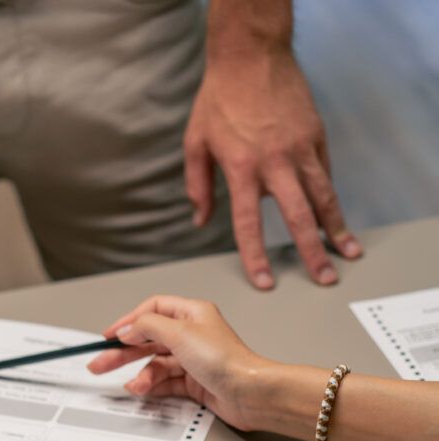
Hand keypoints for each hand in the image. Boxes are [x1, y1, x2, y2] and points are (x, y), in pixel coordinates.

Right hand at [90, 295, 270, 431]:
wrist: (249, 393)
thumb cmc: (225, 360)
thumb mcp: (179, 334)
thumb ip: (148, 327)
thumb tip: (128, 328)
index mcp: (191, 314)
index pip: (152, 310)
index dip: (128, 322)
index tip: (109, 336)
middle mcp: (192, 334)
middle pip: (148, 339)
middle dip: (122, 352)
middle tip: (99, 363)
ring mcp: (192, 359)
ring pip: (155, 364)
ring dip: (141, 374)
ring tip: (133, 386)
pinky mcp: (194, 382)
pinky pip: (165, 382)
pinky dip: (152, 386)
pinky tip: (144, 390)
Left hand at [185, 49, 361, 288]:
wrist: (250, 54)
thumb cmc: (219, 99)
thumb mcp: (196, 142)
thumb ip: (198, 185)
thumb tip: (200, 220)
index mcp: (241, 169)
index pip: (249, 224)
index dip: (256, 256)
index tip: (265, 282)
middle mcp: (274, 162)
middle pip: (298, 216)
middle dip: (312, 252)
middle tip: (325, 279)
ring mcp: (300, 148)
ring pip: (323, 197)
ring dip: (336, 228)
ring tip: (348, 254)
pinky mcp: (315, 135)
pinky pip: (324, 173)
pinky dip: (330, 198)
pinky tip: (334, 219)